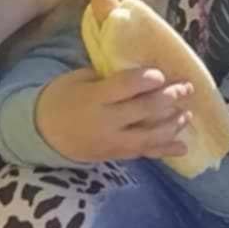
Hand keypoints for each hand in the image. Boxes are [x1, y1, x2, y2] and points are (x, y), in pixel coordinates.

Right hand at [35, 67, 192, 162]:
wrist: (41, 133)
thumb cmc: (61, 98)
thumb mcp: (77, 79)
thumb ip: (107, 77)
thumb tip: (139, 72)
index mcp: (92, 98)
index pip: (125, 87)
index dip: (146, 80)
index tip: (160, 74)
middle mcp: (104, 122)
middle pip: (143, 110)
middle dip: (169, 98)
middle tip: (186, 88)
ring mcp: (111, 142)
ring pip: (148, 136)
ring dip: (172, 124)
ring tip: (187, 114)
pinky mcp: (115, 156)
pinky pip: (143, 153)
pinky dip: (164, 151)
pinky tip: (182, 147)